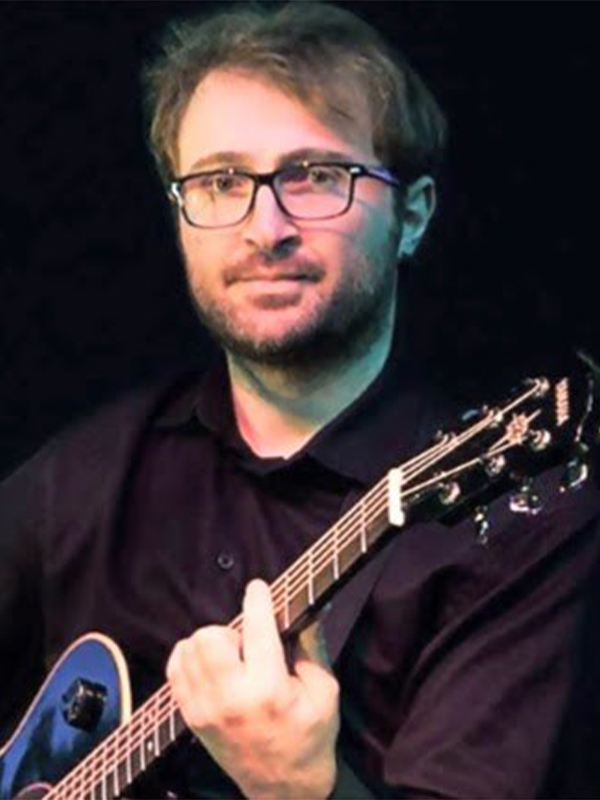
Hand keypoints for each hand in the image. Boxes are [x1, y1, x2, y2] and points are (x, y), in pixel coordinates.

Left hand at [166, 579, 339, 798]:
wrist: (284, 790)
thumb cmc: (310, 737)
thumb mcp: (324, 692)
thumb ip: (312, 646)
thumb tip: (309, 607)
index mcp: (269, 691)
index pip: (257, 631)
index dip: (257, 601)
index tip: (258, 588)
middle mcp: (232, 699)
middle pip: (209, 637)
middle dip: (230, 630)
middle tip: (248, 646)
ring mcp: (206, 710)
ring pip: (189, 649)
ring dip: (211, 643)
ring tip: (232, 659)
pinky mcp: (192, 718)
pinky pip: (175, 670)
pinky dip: (189, 657)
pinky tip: (211, 664)